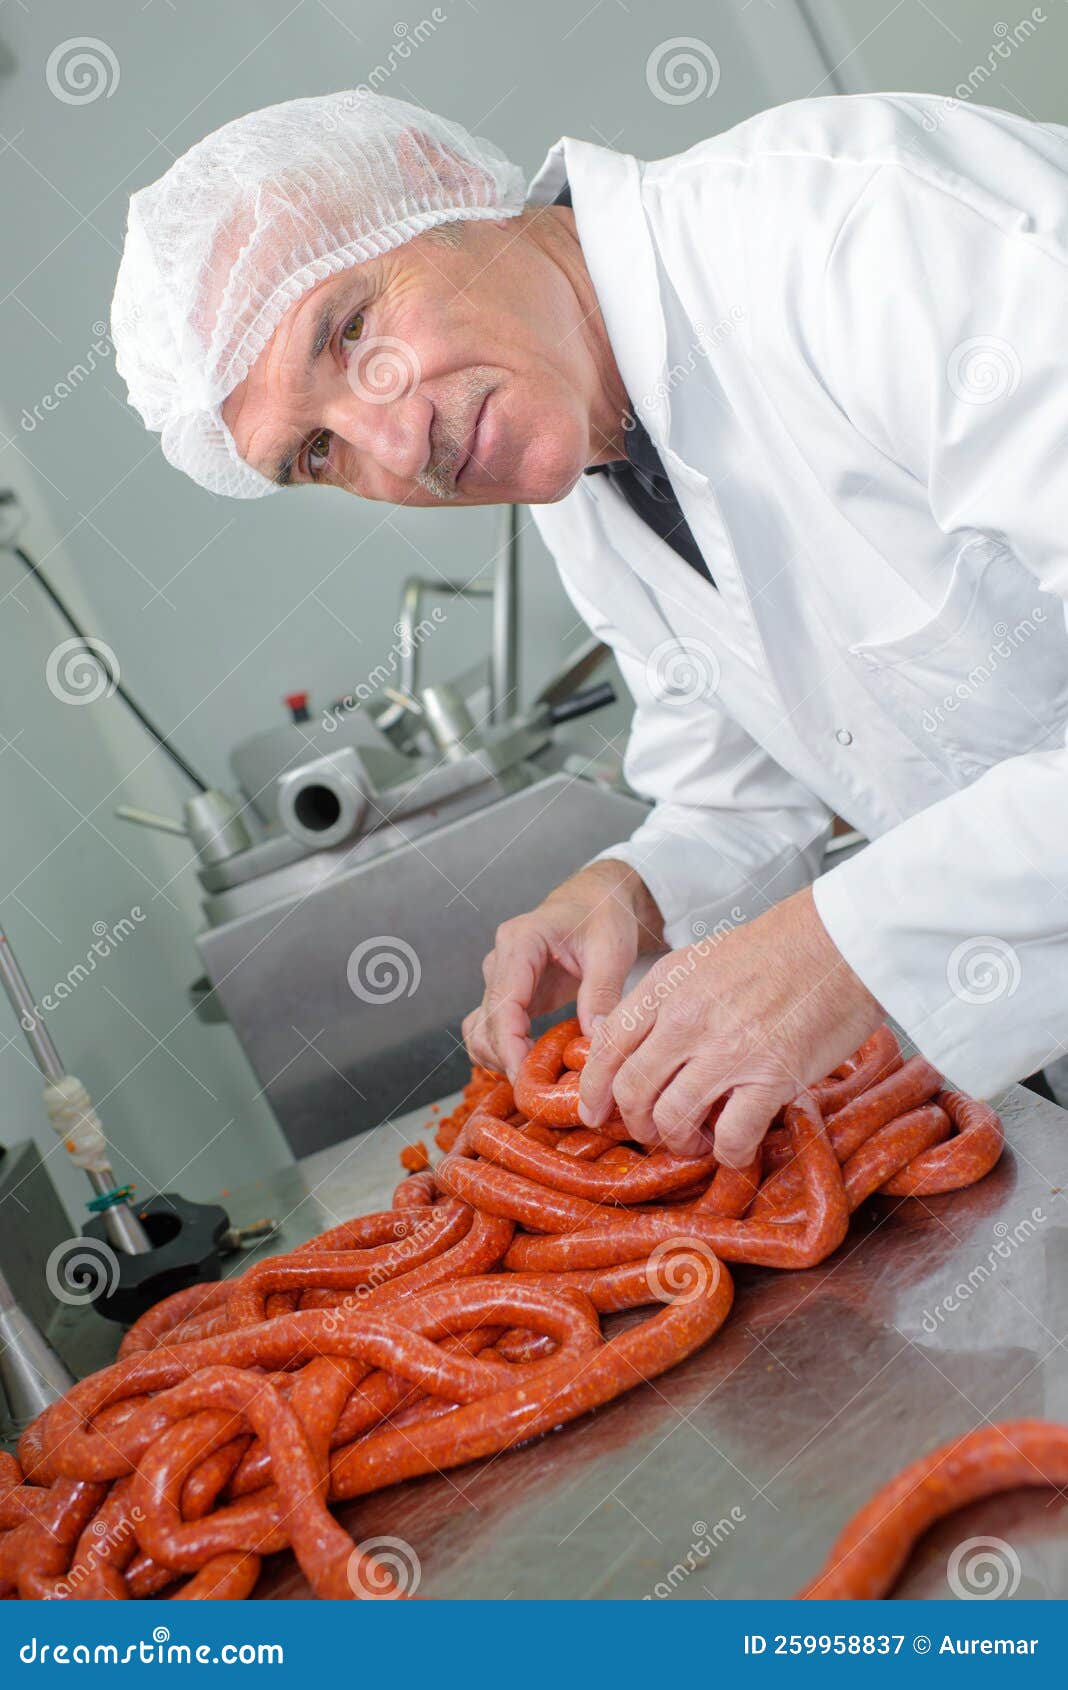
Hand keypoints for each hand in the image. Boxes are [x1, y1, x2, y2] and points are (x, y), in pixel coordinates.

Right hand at [462, 859, 662, 1081]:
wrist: (598, 899)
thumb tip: (594, 1041)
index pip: (502, 1005)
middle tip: (545, 1091)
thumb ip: (602, 993)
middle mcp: (500, 961)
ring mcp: (501, 979)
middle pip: (487, 1024)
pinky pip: (493, 1032)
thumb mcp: (611, 950)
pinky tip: (537, 1066)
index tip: (526, 1081)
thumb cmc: (604, 915)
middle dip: (509, 1061)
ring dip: (503, 1060)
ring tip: (543, 1079)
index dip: (510, 1048)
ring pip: (481, 1032)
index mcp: (520, 943)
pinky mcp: (510, 995)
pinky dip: (507, 1054)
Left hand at [578, 886, 883, 1166]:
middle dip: (636, 1123)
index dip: (595, 1088)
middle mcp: (686, 1017)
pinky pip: (730, 1136)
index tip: (596, 1112)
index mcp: (666, 985)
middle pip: (632, 1089)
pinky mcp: (770, 1076)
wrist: (841, 942)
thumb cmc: (779, 950)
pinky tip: (735, 1148)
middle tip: (656, 1132)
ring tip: (697, 1142)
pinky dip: (728, 1154)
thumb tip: (642, 1046)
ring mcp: (727, 1049)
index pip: (608, 1044)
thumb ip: (667, 1000)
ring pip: (671, 1119)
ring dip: (679, 1143)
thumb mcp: (702, 960)